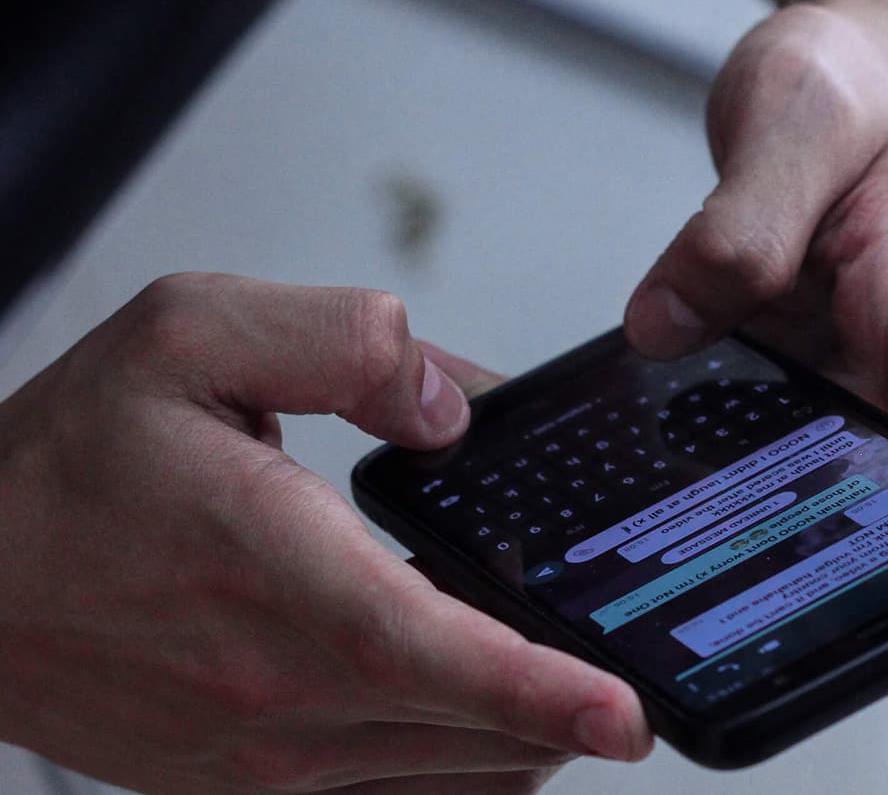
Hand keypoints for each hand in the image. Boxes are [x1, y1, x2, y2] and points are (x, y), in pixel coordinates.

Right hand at [0, 273, 650, 793]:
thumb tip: (452, 408)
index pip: (425, 650)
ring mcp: (258, 759)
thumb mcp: (195, 333)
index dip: (536, 686)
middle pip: (466, 726)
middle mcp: (268, 690)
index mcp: (266, 568)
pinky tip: (486, 716)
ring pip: (446, 774)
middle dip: (564, 696)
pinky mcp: (245, 786)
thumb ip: (346, 343)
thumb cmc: (67, 458)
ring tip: (561, 667)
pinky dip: (466, 764)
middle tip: (618, 644)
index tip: (625, 712)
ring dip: (524, 730)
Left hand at [624, 4, 887, 545]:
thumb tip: (664, 329)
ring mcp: (842, 358)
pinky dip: (725, 442)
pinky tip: (672, 468)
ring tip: (714, 550)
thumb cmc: (845, 88)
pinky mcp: (794, 359)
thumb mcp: (791, 127)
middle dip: (871, 527)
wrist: (842, 76)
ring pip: (818, 450)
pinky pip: (764, 415)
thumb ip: (734, 228)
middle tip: (817, 591)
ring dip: (775, 495)